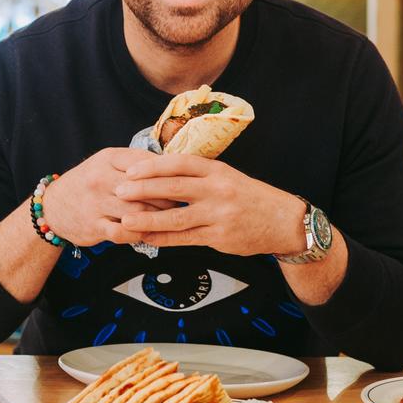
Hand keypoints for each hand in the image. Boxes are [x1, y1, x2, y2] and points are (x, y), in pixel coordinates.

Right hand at [40, 148, 176, 247]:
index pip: (146, 162)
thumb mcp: (106, 163)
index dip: (169, 172)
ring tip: (171, 218)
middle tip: (184, 201)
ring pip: (137, 210)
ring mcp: (96, 203)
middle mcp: (101, 178)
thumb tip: (172, 164)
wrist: (52, 207)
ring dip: (157, 216)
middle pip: (145, 188)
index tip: (184, 179)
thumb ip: (134, 162)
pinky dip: (139, 234)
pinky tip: (149, 232)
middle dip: (168, 196)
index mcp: (108, 158)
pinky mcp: (94, 226)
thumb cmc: (88, 183)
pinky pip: (124, 233)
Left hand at [114, 154, 307, 255]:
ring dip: (147, 219)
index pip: (180, 163)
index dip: (153, 166)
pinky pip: (185, 238)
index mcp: (218, 171)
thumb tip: (162, 174)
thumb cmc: (251, 197)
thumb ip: (200, 176)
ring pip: (176, 217)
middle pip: (173, 188)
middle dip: (143, 190)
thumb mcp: (228, 176)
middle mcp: (218, 190)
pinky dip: (164, 238)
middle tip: (119, 191)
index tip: (131, 170)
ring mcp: (219, 215)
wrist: (283, 221)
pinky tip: (147, 238)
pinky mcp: (219, 237)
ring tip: (126, 220)